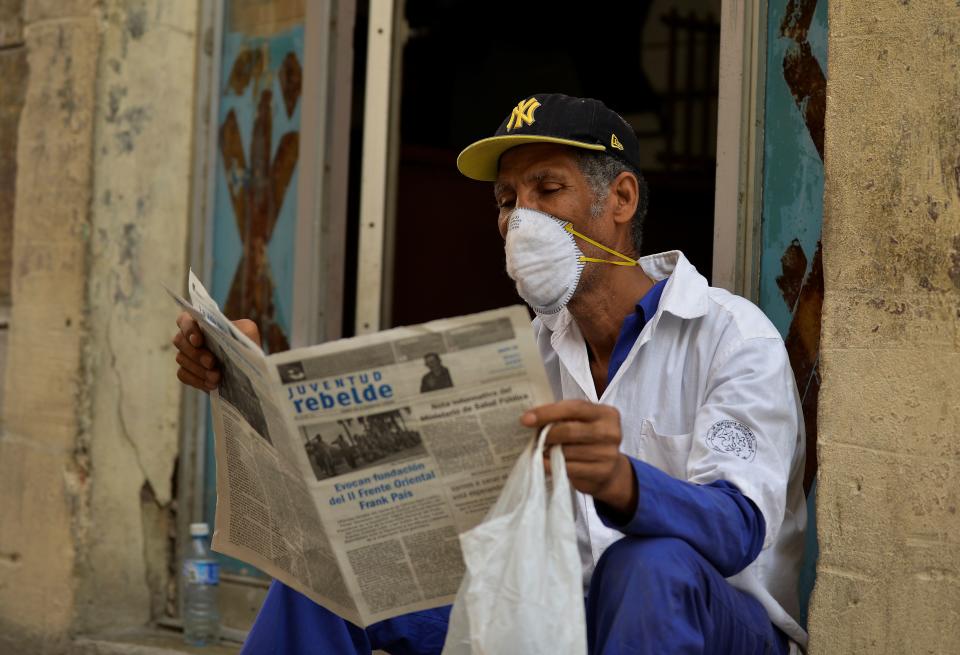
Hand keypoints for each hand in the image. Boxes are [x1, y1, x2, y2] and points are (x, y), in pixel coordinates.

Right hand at [172, 311, 259, 391]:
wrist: (248, 368)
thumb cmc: (245, 344)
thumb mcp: (248, 332)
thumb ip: (240, 327)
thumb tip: (228, 334)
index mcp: (202, 323)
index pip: (185, 320)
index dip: (188, 329)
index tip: (198, 341)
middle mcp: (190, 337)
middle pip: (180, 341)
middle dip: (196, 353)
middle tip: (211, 363)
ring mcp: (186, 355)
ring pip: (181, 359)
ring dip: (199, 369)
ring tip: (217, 377)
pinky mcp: (188, 372)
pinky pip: (183, 375)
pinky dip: (197, 380)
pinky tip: (212, 385)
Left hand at [521, 400, 636, 516]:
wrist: (609, 471)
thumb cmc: (588, 441)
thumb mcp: (582, 423)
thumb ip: (564, 418)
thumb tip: (531, 418)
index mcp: (606, 413)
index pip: (574, 408)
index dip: (548, 412)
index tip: (526, 419)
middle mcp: (611, 432)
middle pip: (570, 430)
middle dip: (547, 434)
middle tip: (533, 437)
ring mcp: (608, 454)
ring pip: (568, 451)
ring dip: (548, 451)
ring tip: (539, 450)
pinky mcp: (602, 472)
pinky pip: (569, 468)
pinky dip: (551, 465)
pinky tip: (543, 463)